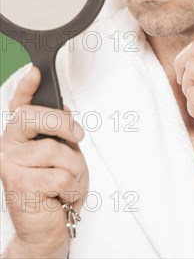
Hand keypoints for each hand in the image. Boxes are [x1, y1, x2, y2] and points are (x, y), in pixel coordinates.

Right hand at [0, 66, 88, 257]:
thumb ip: (57, 132)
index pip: (20, 105)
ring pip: (55, 150)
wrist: (48, 228)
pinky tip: (62, 197)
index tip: (36, 72)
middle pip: (34, 117)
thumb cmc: (57, 190)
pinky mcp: (18, 183)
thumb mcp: (64, 154)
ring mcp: (10, 164)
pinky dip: (71, 187)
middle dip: (63, 124)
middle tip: (77, 137)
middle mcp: (9, 146)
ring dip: (73, 169)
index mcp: (21, 136)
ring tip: (67, 183)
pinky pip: (59, 175)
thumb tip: (61, 109)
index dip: (26, 87)